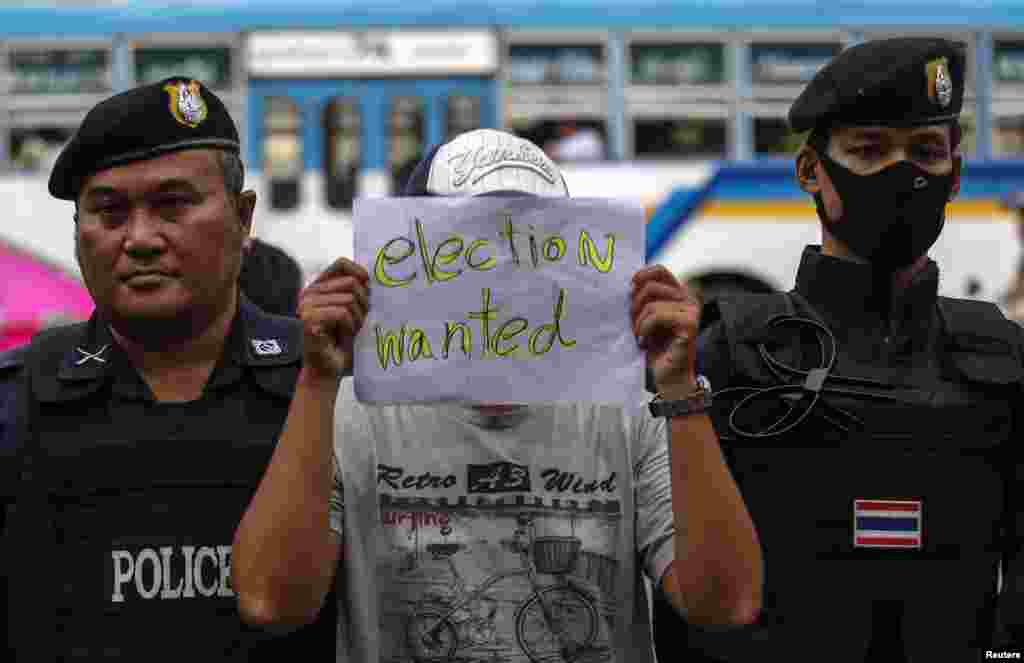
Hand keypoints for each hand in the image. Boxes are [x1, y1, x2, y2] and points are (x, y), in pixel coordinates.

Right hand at [297, 257, 369, 380]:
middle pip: (350, 283)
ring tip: (350, 332)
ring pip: (348, 299)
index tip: (369, 287)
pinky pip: (341, 313)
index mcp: (317, 288)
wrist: (328, 371)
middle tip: (359, 323)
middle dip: (363, 304)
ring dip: (357, 319)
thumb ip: (356, 292)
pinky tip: (343, 337)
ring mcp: (305, 305)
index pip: (341, 264)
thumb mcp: (353, 312)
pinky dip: (349, 327)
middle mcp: (308, 293)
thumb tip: (367, 275)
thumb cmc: (341, 343)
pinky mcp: (308, 319)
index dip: (360, 273)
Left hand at [630, 265, 699, 395]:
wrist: (669, 375)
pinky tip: (645, 341)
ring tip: (640, 335)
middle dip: (635, 306)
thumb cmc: (657, 346)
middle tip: (633, 324)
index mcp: (679, 293)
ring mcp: (692, 310)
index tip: (630, 285)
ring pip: (651, 304)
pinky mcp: (690, 324)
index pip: (661, 271)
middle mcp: (689, 299)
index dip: (643, 274)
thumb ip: (644, 300)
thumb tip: (631, 284)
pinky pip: (656, 316)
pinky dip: (645, 328)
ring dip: (638, 322)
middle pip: (651, 287)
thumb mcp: (647, 318)